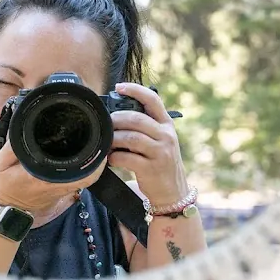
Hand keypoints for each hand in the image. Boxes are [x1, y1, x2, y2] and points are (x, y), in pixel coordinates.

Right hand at [0, 138, 106, 215]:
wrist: (9, 208)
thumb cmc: (6, 185)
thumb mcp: (1, 164)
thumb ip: (12, 146)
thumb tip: (23, 127)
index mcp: (45, 179)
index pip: (78, 173)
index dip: (92, 161)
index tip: (98, 145)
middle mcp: (59, 185)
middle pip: (90, 174)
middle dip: (98, 156)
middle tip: (101, 138)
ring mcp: (64, 189)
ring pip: (88, 177)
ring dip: (95, 162)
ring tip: (97, 143)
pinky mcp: (64, 189)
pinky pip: (82, 179)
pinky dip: (88, 167)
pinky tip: (87, 154)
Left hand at [107, 82, 189, 205]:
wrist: (173, 192)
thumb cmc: (160, 163)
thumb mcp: (160, 141)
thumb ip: (145, 127)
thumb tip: (117, 114)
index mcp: (167, 125)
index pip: (153, 99)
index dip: (135, 90)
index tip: (119, 87)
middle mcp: (166, 136)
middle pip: (136, 118)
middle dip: (116, 119)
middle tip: (105, 123)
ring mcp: (160, 152)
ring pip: (130, 137)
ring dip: (113, 139)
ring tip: (106, 142)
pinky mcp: (152, 168)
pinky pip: (127, 158)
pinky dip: (115, 157)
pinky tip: (112, 159)